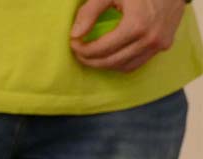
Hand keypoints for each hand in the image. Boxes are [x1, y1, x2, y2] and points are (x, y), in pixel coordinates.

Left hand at [70, 0, 186, 71]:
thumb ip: (90, 12)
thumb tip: (74, 35)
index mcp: (137, 25)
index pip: (102, 49)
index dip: (83, 50)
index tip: (73, 44)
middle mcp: (150, 39)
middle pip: (112, 62)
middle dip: (91, 61)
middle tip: (79, 53)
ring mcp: (160, 44)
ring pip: (126, 66)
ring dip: (106, 65)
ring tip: (92, 56)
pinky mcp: (165, 45)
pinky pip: (139, 62)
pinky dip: (121, 63)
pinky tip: (110, 55)